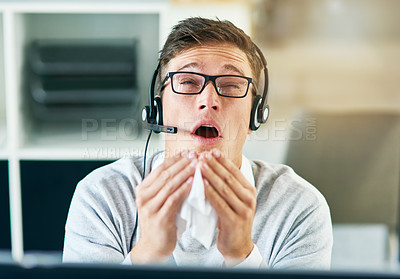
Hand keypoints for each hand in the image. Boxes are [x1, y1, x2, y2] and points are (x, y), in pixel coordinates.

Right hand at [130, 152, 196, 263]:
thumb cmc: (160, 221)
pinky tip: (192, 183)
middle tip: (195, 156)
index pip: (160, 168)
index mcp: (142, 189)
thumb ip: (166, 185)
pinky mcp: (159, 218)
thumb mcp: (159, 200)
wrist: (154, 246)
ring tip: (196, 166)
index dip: (175, 159)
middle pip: (165, 174)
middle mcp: (143, 196)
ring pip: (169, 185)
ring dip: (184, 174)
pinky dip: (183, 190)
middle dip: (181, 163)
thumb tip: (183, 166)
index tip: (188, 152)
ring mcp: (150, 207)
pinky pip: (173, 200)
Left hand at [199, 149, 256, 265]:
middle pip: (229, 177)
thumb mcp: (233, 200)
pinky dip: (210, 193)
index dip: (222, 160)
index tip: (211, 151)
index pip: (235, 171)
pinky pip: (220, 203)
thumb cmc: (231, 220)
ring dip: (211, 176)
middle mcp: (249, 198)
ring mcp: (243, 210)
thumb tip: (212, 165)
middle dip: (214, 165)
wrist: (237, 245)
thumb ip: (227, 186)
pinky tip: (202, 185)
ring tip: (200, 166)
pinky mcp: (235, 221)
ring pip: (224, 189)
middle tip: (202, 155)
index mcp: (249, 190)